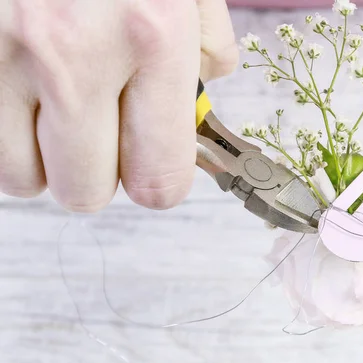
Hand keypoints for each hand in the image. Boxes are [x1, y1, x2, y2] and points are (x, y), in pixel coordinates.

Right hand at [0, 0, 237, 209]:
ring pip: (25, 179)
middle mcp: (75, 57)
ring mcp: (6, 56)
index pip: (159, 177)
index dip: (161, 185)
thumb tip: (210, 86)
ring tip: (62, 114)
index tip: (159, 172)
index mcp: (151, 38)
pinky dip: (8, 136)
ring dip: (49, 159)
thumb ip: (206, 41)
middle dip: (103, 175)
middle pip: (87, 192)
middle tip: (108, 137)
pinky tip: (27, 98)